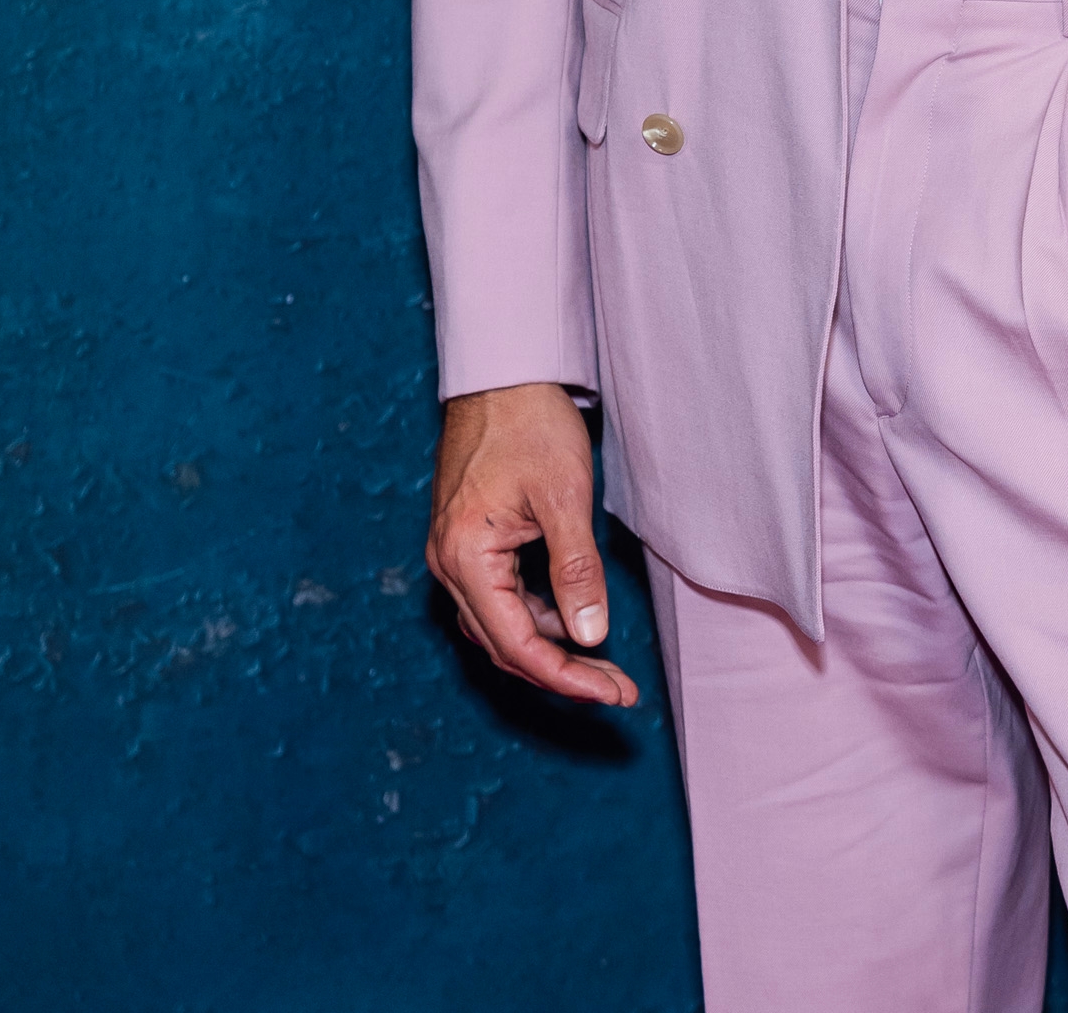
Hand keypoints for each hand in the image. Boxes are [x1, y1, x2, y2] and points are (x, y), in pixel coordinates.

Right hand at [426, 382, 639, 705]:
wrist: (502, 373)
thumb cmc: (531, 424)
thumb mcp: (564, 497)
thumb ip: (576, 570)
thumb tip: (589, 638)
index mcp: (464, 556)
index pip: (516, 644)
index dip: (566, 677)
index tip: (613, 693)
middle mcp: (448, 563)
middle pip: (506, 645)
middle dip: (564, 671)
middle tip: (618, 689)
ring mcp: (454, 553)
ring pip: (502, 625)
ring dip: (551, 648)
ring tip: (605, 662)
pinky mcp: (468, 540)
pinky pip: (499, 598)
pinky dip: (537, 616)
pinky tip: (573, 615)